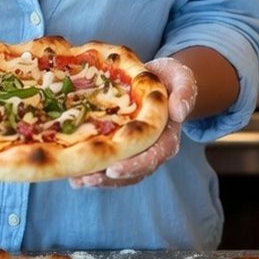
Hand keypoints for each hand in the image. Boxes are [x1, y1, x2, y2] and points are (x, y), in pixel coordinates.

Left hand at [70, 57, 196, 188]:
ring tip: (77, 181)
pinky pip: (108, 167)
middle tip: (88, 179)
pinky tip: (74, 176)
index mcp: (167, 135)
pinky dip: (92, 172)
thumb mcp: (180, 77)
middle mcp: (152, 149)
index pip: (155, 155)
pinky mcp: (121, 151)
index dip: (136, 165)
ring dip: (98, 181)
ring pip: (120, 175)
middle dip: (111, 179)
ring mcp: (136, 153)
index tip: (114, 170)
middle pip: (135, 171)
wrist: (155, 80)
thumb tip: (179, 113)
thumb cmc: (166, 78)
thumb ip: (185, 91)